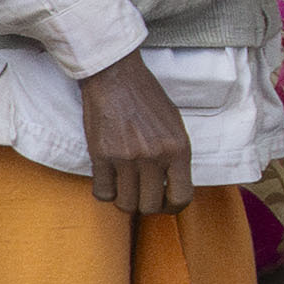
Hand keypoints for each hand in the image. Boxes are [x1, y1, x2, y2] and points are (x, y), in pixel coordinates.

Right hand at [78, 56, 198, 221]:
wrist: (116, 77)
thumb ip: (176, 155)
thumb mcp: (174, 124)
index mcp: (178, 149)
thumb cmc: (146, 97)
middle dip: (146, 205)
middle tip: (141, 194)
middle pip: (150, 206)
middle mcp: (154, 156)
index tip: (164, 203)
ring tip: (125, 187)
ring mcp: (126, 158)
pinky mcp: (101, 155)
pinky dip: (105, 191)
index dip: (172, 207)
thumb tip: (173, 184)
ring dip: (125, 200)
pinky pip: (103, 192)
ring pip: (126, 204)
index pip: (182, 197)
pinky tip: (108, 178)